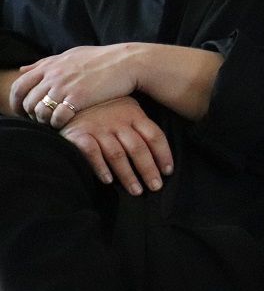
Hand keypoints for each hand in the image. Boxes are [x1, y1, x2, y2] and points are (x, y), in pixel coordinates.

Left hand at [13, 44, 140, 127]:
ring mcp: (64, 87)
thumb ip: (46, 62)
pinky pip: (56, 118)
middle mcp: (53, 76)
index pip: (19, 86)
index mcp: (50, 65)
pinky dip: (58, 124)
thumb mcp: (72, 55)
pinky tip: (67, 122)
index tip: (24, 110)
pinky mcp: (77, 98)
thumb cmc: (102, 59)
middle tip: (42, 119)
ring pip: (39, 112)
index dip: (17, 101)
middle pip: (28, 102)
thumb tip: (22, 69)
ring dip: (44, 120)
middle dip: (31, 114)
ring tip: (55, 121)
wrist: (128, 62)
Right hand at [59, 96, 173, 195]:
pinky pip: (92, 153)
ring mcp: (99, 128)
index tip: (168, 171)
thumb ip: (138, 127)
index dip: (163, 154)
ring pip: (117, 154)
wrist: (69, 100)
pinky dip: (100, 167)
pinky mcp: (79, 135)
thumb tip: (157, 155)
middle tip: (156, 187)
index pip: (154, 135)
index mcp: (134, 114)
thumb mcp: (125, 110)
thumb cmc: (103, 109)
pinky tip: (108, 181)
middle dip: (148, 169)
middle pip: (138, 148)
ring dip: (128, 175)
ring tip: (136, 190)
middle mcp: (118, 121)